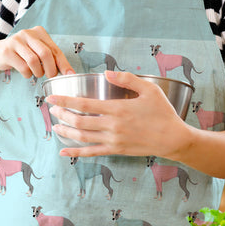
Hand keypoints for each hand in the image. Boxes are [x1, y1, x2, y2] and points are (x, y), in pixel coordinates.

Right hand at [0, 26, 74, 78]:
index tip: (70, 74)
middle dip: (51, 69)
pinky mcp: (7, 51)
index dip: (63, 63)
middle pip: (45, 54)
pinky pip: (23, 67)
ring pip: (34, 61)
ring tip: (37, 74)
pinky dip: (27, 74)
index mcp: (39, 32)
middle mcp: (28, 33)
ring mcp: (16, 41)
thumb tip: (69, 71)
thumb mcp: (36, 51)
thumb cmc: (21, 54)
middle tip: (50, 76)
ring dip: (38, 72)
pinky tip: (26, 73)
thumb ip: (51, 57)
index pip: (55, 49)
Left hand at [46, 71, 188, 157]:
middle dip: (62, 115)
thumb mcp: (149, 89)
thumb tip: (107, 72)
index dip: (65, 101)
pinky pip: (92, 153)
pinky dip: (76, 153)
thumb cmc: (162, 112)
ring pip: (82, 137)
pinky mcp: (116, 150)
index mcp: (118, 109)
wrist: (173, 139)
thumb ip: (127, 79)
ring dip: (66, 132)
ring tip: (55, 126)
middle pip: (79, 121)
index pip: (84, 105)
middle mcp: (112, 126)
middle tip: (51, 109)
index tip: (51, 97)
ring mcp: (113, 141)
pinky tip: (64, 152)